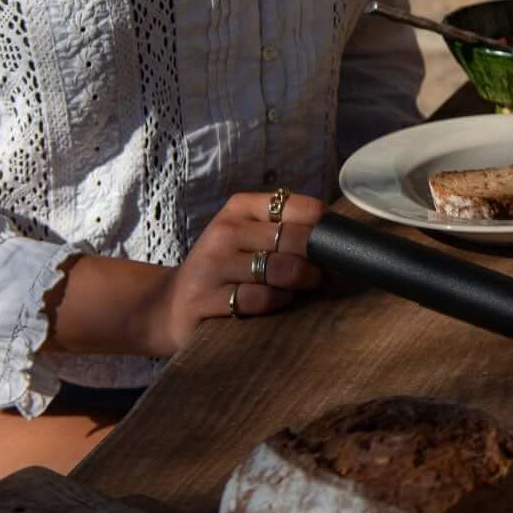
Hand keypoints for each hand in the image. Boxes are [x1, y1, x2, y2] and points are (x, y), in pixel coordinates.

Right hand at [137, 190, 327, 356]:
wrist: (170, 304)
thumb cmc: (225, 269)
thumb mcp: (250, 237)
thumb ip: (289, 229)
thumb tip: (342, 233)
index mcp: (239, 208)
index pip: (300, 208)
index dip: (326, 227)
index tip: (334, 243)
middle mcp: (224, 231)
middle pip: (296, 239)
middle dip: (320, 258)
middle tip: (323, 271)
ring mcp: (213, 266)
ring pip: (282, 269)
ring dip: (303, 281)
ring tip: (304, 286)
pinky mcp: (206, 300)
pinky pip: (261, 298)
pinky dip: (278, 302)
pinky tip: (278, 302)